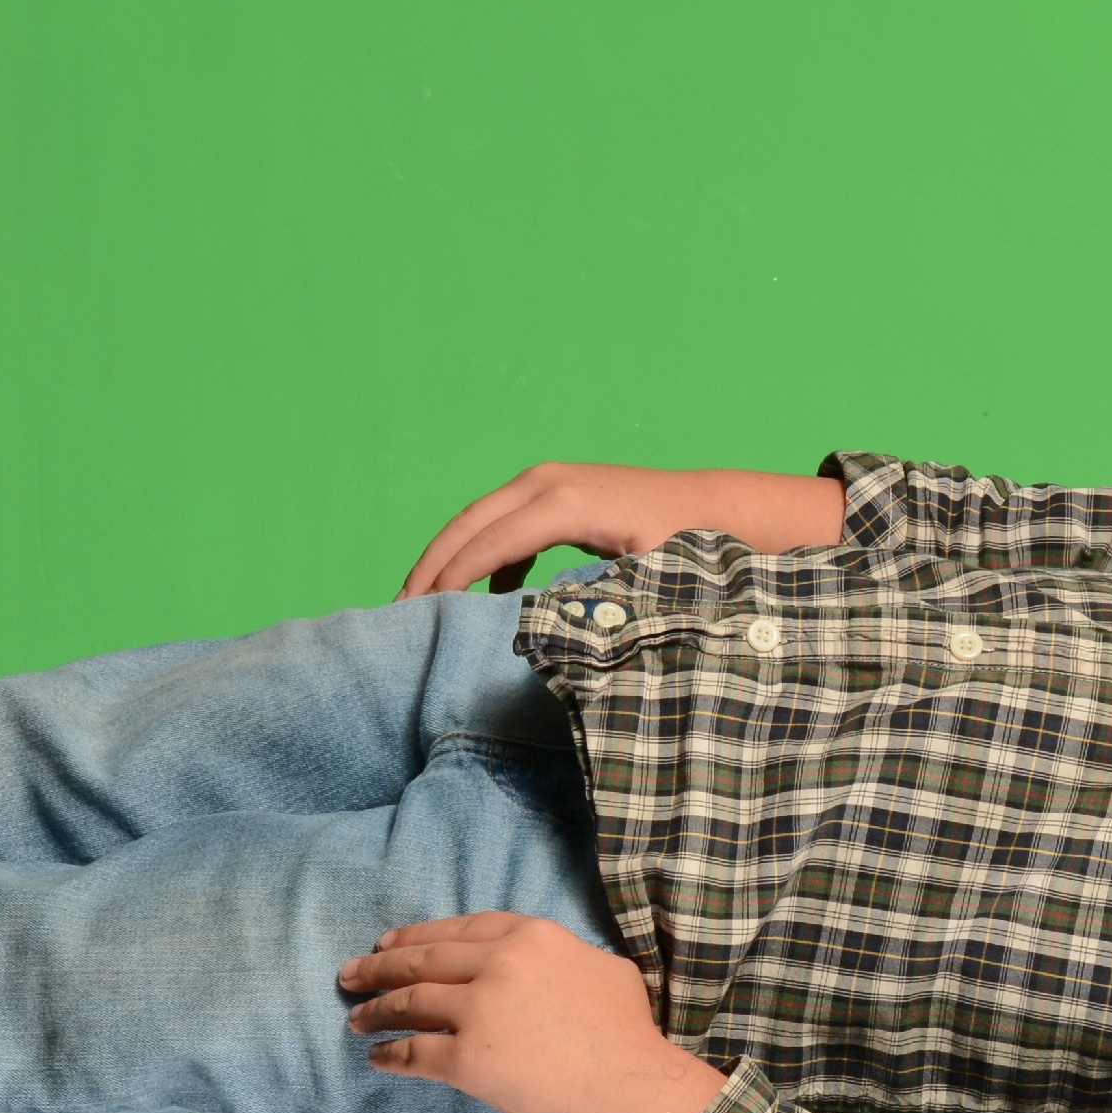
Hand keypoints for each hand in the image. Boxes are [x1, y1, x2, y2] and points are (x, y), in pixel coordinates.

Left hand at [338, 913, 732, 1112]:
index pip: (461, 928)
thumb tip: (547, 965)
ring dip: (375, 1009)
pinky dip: (389, 1054)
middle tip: (351, 973)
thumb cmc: (628, 1033)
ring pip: (409, 1001)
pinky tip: (377, 1056)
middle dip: (379, 965)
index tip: (391, 942)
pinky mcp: (467, 1059)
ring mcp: (479, 1010)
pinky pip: (413, 1053)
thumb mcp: (603, 969)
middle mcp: (499, 964)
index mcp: (532, 936)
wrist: (630, 1086)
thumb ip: (564, 956)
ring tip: (356, 1017)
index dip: (419, 934)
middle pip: (422, 958)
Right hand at [394, 461, 847, 600]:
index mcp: (564, 502)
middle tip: (398, 611)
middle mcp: (547, 482)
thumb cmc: (685, 543)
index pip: (488, 542)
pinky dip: (483, 555)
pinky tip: (480, 595)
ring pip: (479, 520)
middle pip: (469, 524)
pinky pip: (503, 522)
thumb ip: (596, 600)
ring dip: (448, 559)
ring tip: (422, 604)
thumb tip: (546, 632)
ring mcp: (548, 481)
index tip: (420, 617)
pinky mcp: (554, 492)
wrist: (713, 506)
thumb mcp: (646, 577)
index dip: (449, 580)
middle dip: (430, 567)